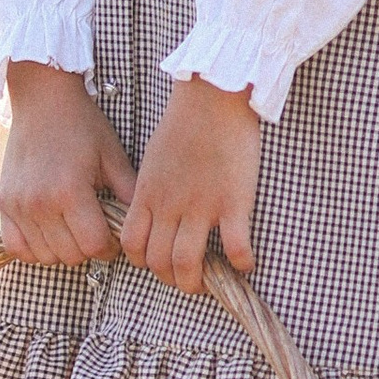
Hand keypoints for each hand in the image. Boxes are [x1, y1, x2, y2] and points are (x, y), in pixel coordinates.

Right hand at [0, 66, 134, 263]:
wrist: (43, 99)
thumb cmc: (83, 126)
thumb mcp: (113, 157)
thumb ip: (129, 194)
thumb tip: (143, 226)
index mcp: (71, 191)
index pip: (95, 246)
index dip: (111, 247)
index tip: (114, 234)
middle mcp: (41, 203)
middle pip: (71, 256)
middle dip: (89, 248)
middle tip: (95, 229)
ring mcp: (19, 205)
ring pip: (44, 256)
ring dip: (63, 249)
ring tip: (73, 228)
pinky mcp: (4, 203)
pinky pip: (16, 248)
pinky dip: (33, 249)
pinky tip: (48, 233)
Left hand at [123, 76, 262, 291]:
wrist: (214, 96)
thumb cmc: (185, 122)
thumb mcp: (154, 159)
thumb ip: (151, 189)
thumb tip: (151, 213)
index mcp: (148, 194)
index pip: (132, 245)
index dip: (143, 261)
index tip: (157, 262)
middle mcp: (170, 205)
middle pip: (159, 261)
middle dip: (171, 279)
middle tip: (185, 279)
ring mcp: (202, 206)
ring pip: (188, 263)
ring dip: (197, 281)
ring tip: (209, 282)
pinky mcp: (234, 201)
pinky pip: (236, 246)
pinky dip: (241, 262)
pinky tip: (245, 264)